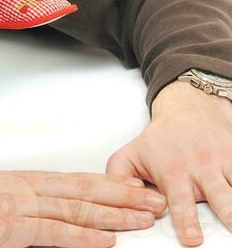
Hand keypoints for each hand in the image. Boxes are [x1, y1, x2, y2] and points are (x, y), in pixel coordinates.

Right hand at [0, 169, 164, 246]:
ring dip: (114, 215)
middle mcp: (27, 189)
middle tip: (153, 200)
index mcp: (24, 181)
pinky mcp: (11, 230)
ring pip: (76, 210)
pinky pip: (54, 234)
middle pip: (84, 192)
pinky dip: (82, 238)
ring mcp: (20, 208)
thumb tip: (53, 217)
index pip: (75, 182)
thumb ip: (24, 206)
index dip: (108, 185)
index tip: (134, 187)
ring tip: (143, 218)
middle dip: (122, 197)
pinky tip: (106, 240)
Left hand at [107, 79, 231, 244]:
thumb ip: (119, 177)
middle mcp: (201, 168)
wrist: (189, 105)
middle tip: (230, 228)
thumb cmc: (162, 138)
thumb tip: (118, 204)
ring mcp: (223, 162)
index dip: (186, 220)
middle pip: (219, 197)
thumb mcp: (133, 153)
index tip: (191, 238)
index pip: (180, 201)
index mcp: (175, 171)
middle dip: (226, 214)